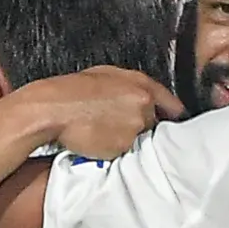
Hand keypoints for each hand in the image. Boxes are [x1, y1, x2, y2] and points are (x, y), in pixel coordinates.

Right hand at [16, 67, 181, 159]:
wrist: (53, 110)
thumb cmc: (72, 92)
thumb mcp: (105, 76)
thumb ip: (130, 86)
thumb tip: (141, 97)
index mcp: (140, 84)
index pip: (171, 104)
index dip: (172, 114)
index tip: (175, 121)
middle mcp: (143, 105)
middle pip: (154, 123)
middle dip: (142, 126)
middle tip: (118, 124)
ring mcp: (135, 127)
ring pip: (139, 139)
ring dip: (128, 138)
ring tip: (103, 131)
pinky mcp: (123, 146)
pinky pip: (124, 152)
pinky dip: (115, 149)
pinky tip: (98, 140)